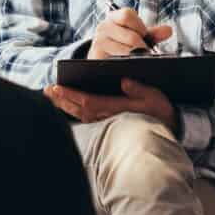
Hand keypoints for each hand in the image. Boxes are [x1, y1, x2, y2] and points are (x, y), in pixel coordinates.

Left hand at [47, 80, 179, 131]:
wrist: (168, 133)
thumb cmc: (160, 113)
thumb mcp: (154, 98)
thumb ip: (139, 89)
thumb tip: (124, 81)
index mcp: (116, 108)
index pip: (87, 101)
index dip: (71, 95)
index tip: (56, 87)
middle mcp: (108, 117)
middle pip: (79, 109)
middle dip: (62, 99)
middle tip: (46, 90)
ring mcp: (107, 123)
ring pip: (80, 115)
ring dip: (65, 106)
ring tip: (52, 96)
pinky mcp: (109, 126)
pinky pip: (86, 119)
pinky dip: (75, 112)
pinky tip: (68, 107)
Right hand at [90, 9, 173, 59]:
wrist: (101, 58)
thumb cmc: (122, 44)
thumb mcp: (136, 35)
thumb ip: (152, 34)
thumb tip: (168, 30)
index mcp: (113, 18)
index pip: (127, 15)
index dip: (139, 26)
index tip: (143, 35)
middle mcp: (103, 28)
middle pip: (131, 37)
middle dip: (141, 47)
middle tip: (144, 53)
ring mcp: (98, 43)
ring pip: (126, 52)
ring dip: (135, 58)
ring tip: (137, 60)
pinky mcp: (97, 57)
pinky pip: (117, 61)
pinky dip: (126, 65)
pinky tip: (128, 66)